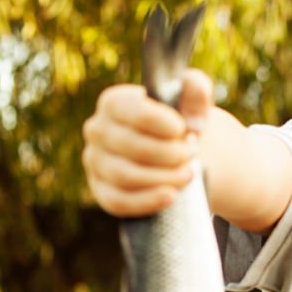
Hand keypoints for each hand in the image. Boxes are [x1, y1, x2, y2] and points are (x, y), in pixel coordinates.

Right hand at [81, 70, 212, 216]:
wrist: (177, 156)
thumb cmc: (179, 125)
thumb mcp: (190, 104)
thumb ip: (195, 90)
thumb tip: (195, 100)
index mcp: (113, 103)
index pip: (132, 111)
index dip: (162, 123)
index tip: (185, 130)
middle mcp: (97, 130)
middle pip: (131, 146)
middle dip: (169, 153)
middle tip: (193, 154)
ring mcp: (96, 163)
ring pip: (125, 175)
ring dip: (163, 177)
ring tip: (189, 174)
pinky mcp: (102, 191)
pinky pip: (118, 201)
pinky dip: (146, 201)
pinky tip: (170, 197)